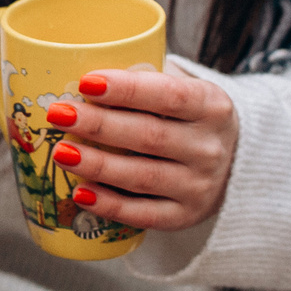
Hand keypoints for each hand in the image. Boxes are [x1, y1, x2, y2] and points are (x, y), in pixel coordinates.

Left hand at [53, 67, 237, 231]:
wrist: (232, 164)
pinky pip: (143, 214)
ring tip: (61, 152)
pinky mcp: (184, 216)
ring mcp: (199, 186)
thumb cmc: (186, 117)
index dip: (126, 89)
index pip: (169, 95)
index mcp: (211, 106)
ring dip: (97, 165)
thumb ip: (142, 80)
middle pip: (149, 136)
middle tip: (58, 114)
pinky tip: (80, 192)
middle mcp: (209, 148)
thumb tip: (74, 74)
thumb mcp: (181, 89)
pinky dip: (110, 205)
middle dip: (99, 125)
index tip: (86, 82)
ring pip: (142, 177)